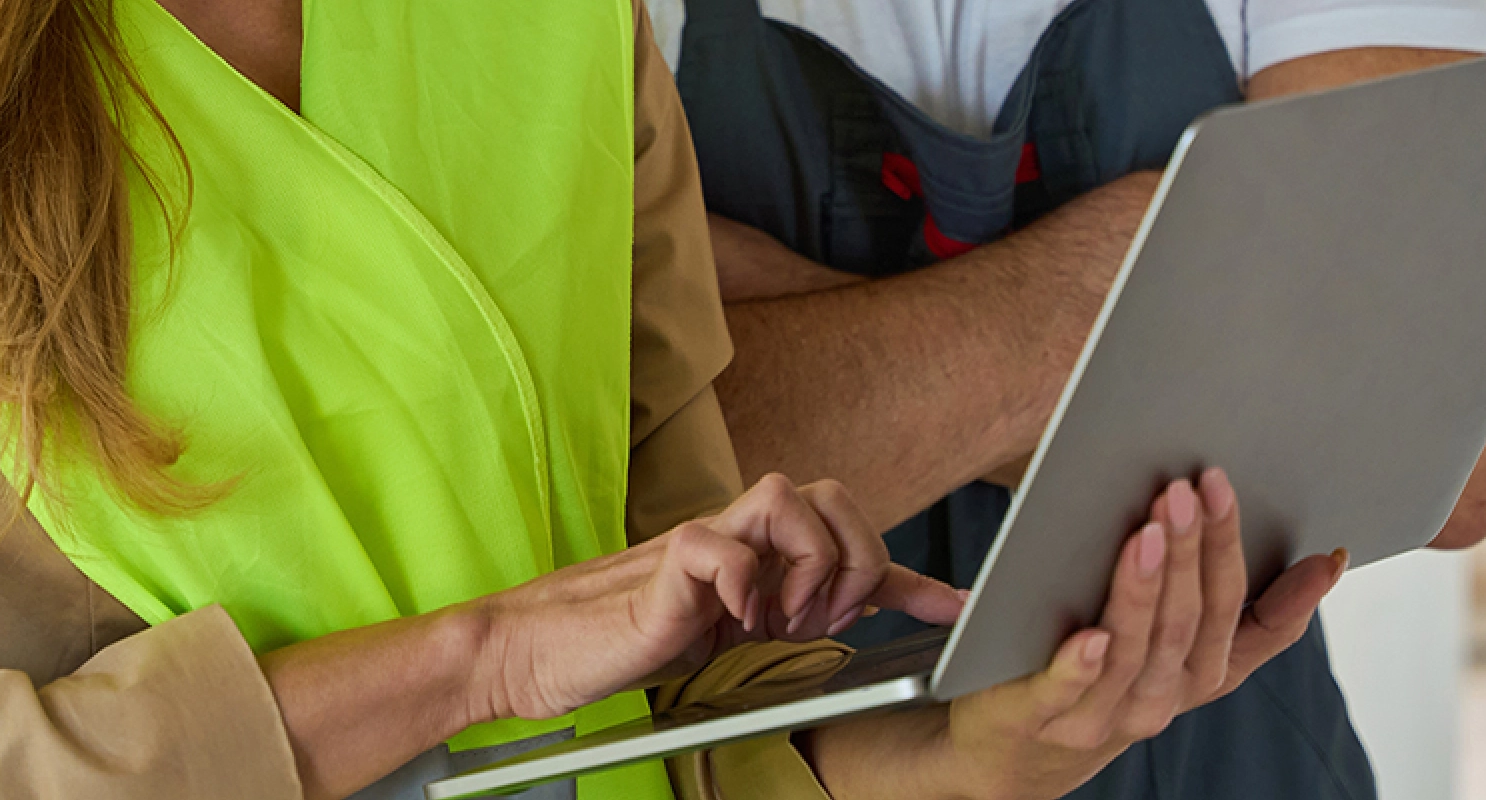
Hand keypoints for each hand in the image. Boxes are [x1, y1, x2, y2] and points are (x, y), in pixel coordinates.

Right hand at [464, 475, 963, 720]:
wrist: (531, 651)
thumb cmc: (615, 645)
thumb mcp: (722, 642)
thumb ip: (776, 624)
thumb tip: (836, 628)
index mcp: (754, 556)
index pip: (846, 543)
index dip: (910, 577)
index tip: (954, 608)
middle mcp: (734, 535)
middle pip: (832, 496)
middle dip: (853, 561)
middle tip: (822, 620)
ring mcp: (699, 542)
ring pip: (787, 497)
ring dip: (806, 565)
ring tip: (777, 621)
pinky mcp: (662, 564)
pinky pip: (721, 544)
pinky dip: (743, 583)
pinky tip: (731, 621)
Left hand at [816, 469, 1345, 799]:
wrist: (1021, 747)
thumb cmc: (1109, 678)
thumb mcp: (1190, 650)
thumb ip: (1260, 617)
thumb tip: (1332, 560)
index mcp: (1198, 673)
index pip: (1229, 605)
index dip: (1229, 546)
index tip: (1224, 487)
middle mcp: (1159, 698)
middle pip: (1184, 620)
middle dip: (1189, 551)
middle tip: (1185, 491)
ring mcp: (1101, 713)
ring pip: (1133, 647)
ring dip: (1142, 589)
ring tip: (1147, 532)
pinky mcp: (1041, 718)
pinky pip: (1065, 691)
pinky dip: (1080, 664)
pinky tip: (1090, 635)